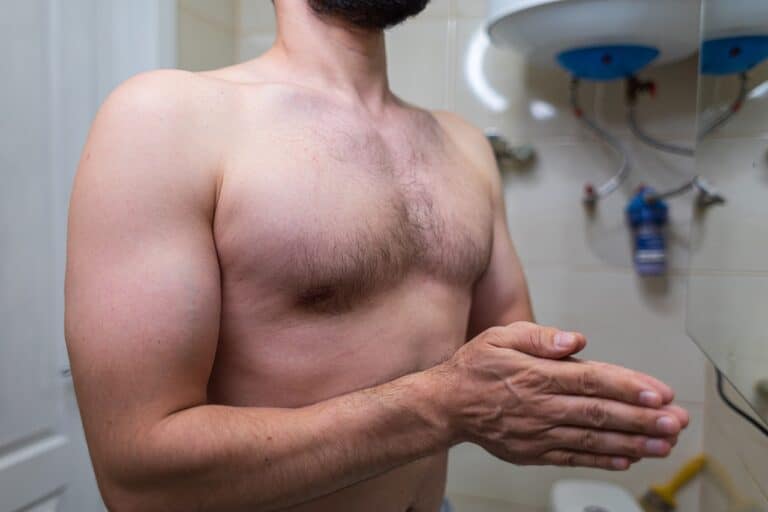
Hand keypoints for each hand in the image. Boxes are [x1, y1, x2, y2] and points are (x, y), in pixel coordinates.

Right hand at [432, 322, 688, 469]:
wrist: (445, 405)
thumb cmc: (475, 367)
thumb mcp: (499, 336)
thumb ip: (539, 337)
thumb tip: (575, 339)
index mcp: (537, 375)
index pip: (591, 380)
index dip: (628, 387)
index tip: (659, 393)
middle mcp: (542, 406)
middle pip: (600, 412)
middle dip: (642, 418)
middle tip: (676, 422)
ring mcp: (539, 432)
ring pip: (593, 438)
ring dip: (632, 442)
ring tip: (665, 444)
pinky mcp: (534, 451)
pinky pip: (573, 456)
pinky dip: (602, 459)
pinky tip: (627, 459)